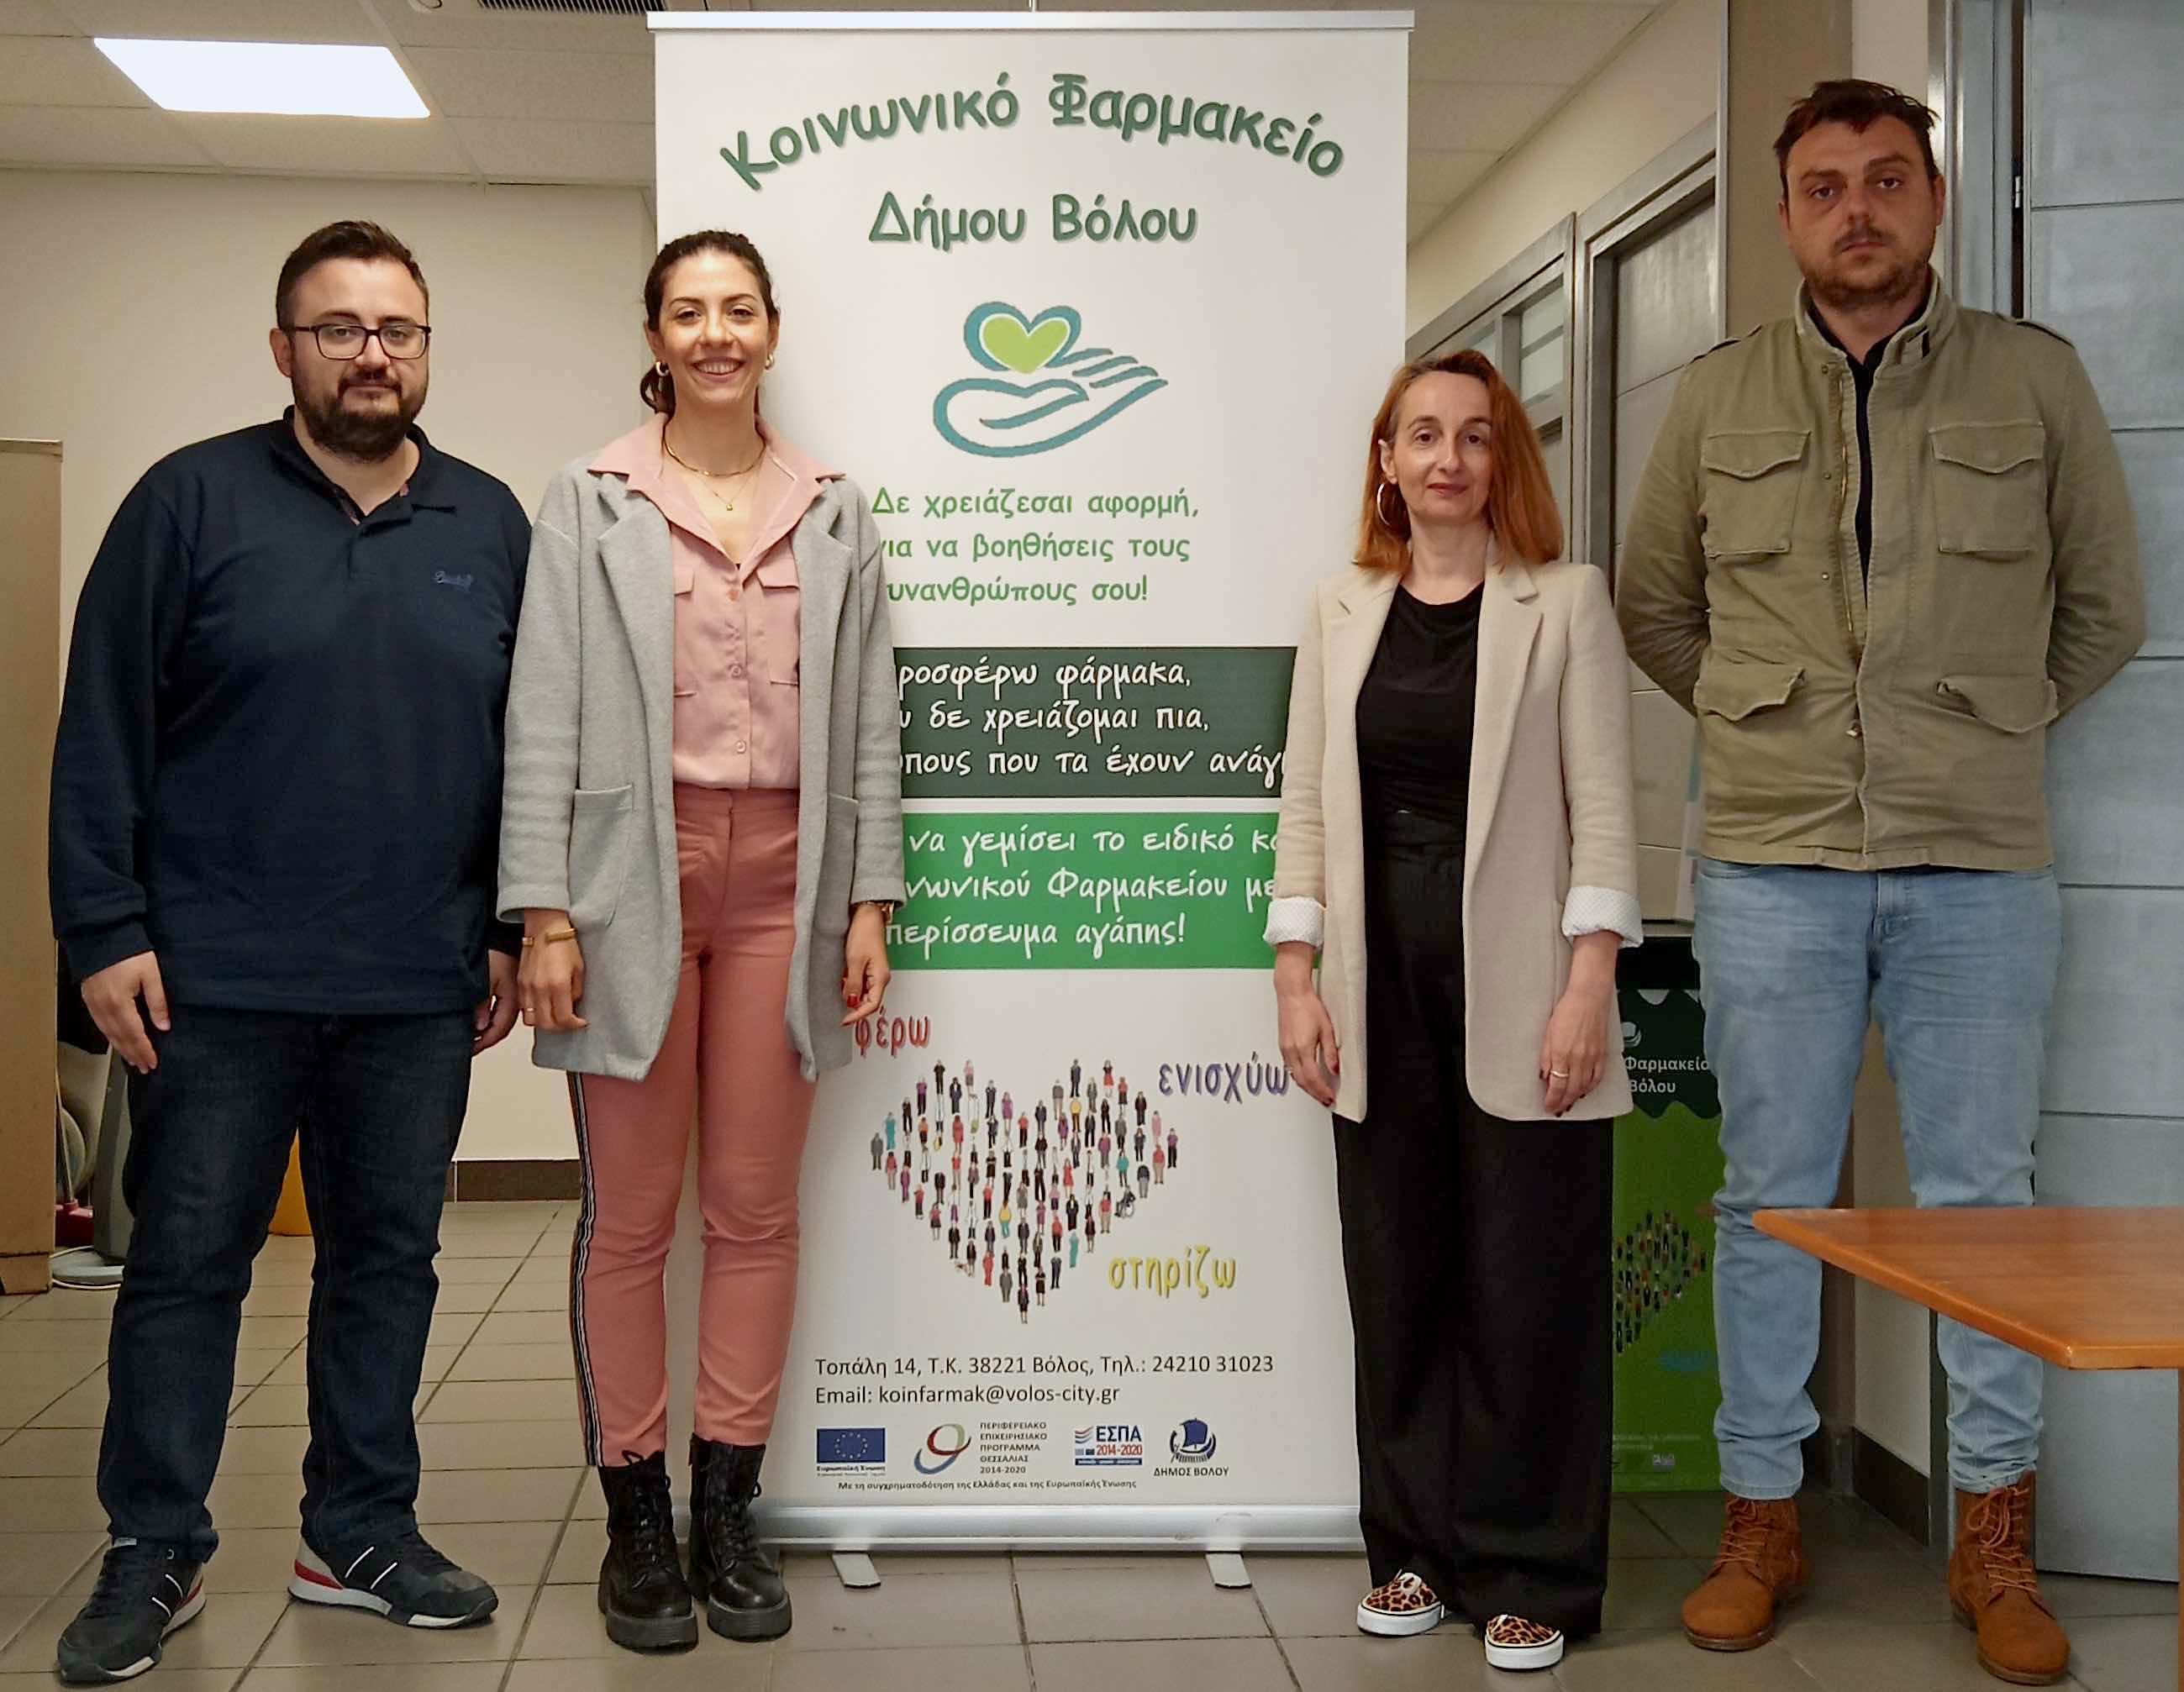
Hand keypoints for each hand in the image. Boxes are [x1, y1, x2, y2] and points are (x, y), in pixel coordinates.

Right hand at [81, 951, 168, 1073]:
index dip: (144, 1050)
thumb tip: (163, 1027)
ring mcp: (93, 1004)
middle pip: (119, 1037)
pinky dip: (110, 1036)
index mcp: (120, 1003)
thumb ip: (157, 1001)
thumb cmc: (131, 953)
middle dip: (133, 1054)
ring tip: (133, 1060)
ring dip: (121, 1048)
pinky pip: (99, 1024)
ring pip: (108, 1033)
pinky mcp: (88, 998)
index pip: (134, 1034)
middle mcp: (103, 1007)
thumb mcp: (151, 974)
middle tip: (145, 1067)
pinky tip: (117, 1041)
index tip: (153, 1063)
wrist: (102, 935)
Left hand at [473, 950, 518, 1053]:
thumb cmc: (495, 952)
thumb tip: (478, 1027)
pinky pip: (502, 1011)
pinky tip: (480, 1020)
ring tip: (471, 1035)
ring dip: (487, 1030)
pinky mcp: (510, 990)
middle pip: (502, 1028)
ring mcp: (515, 995)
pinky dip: (490, 1019)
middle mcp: (517, 1000)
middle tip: (468, 1046)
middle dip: (485, 1039)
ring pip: (502, 1020)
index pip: (499, 1029)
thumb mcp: (484, 979)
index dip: (484, 1042)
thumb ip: (481, 1004)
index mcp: (513, 999)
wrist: (504, 935)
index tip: (470, 1049)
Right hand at [519, 909, 586, 1031]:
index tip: (581, 1022)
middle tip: (569, 1022)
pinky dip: (534, 1012)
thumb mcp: (579, 969)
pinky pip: (524, 1008)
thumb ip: (576, 991)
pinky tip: (543, 1006)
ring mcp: (527, 987)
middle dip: (560, 1027)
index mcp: (558, 985)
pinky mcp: (519, 983)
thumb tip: (572, 1005)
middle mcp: (540, 989)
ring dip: (545, 1022)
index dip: (574, 1025)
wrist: (545, 928)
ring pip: (532, 1020)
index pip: (564, 1018)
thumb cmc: (564, 944)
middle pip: (547, 1024)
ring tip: (555, 1016)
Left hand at [841, 904, 891, 1025]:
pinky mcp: (869, 967)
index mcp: (881, 977)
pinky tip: (842, 985)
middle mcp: (880, 977)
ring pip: (865, 993)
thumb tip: (852, 1002)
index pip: (872, 1005)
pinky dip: (852, 988)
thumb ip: (853, 983)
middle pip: (869, 1001)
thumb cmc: (864, 933)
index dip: (858, 1015)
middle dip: (855, 1009)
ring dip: (852, 998)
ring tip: (838, 997)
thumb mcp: (855, 960)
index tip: (844, 1020)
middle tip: (839, 1013)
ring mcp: (875, 972)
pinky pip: (861, 984)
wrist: (867, 915)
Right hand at [1275, 976, 1340, 1107]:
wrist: (1292, 994)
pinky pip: (1290, 1068)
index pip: (1313, 1078)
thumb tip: (1335, 1069)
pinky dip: (1299, 1078)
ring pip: (1294, 1076)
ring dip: (1307, 1087)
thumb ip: (1331, 1052)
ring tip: (1318, 1093)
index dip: (1322, 1091)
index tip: (1330, 1097)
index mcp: (1303, 1048)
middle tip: (1325, 1100)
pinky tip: (1306, 1078)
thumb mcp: (1326, 1029)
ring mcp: (1285, 1049)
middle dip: (1314, 1094)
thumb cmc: (1308, 1006)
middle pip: (1302, 1081)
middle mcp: (1291, 1051)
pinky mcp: (1282, 1046)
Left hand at [1540, 977, 1611, 1115]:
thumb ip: (1545, 1058)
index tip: (1548, 1106)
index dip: (1552, 1100)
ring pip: (1585, 1087)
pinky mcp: (1602, 1055)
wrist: (1588, 999)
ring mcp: (1592, 1058)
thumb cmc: (1567, 1011)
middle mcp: (1577, 1059)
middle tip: (1557, 1109)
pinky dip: (1591, 1087)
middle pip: (1571, 1090)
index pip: (1556, 1086)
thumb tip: (1544, 1075)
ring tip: (1569, 1102)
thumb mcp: (1548, 1035)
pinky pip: (1598, 1078)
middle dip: (1563, 1103)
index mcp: (1561, 1054)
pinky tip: (1585, 1090)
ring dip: (1576, 1098)